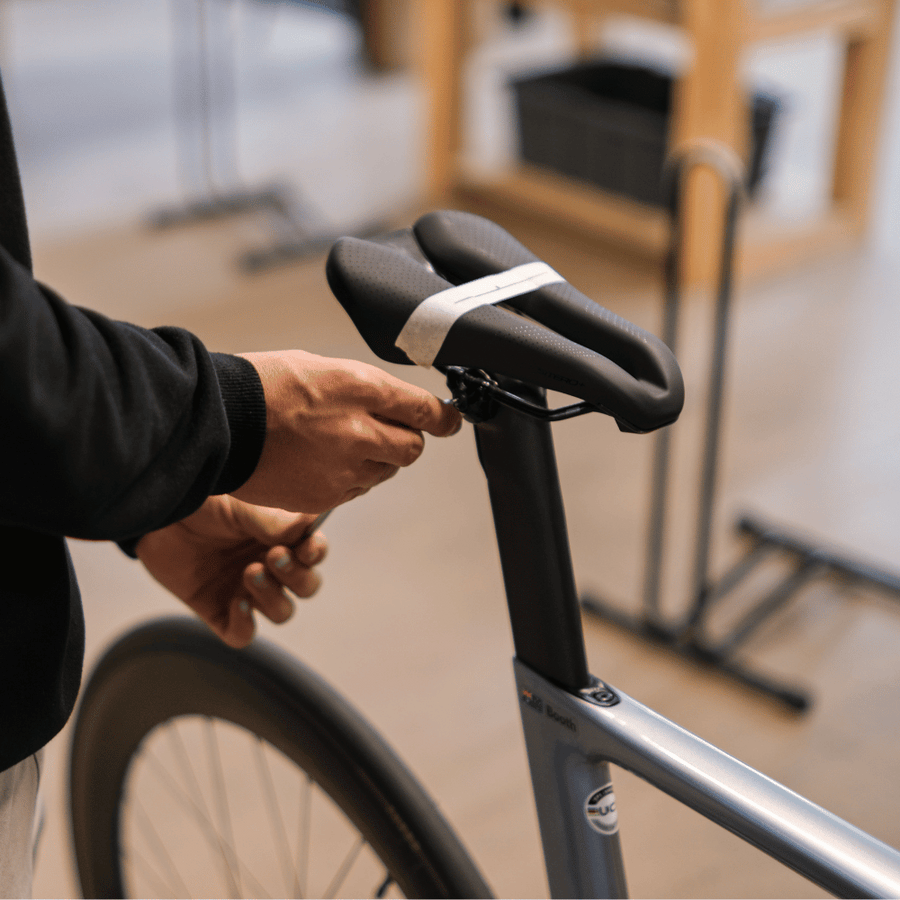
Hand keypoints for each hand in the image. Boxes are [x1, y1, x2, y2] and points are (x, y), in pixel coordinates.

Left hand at [135, 495, 327, 647]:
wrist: (157, 517)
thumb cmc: (202, 502)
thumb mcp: (239, 505)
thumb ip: (273, 521)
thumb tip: (306, 530)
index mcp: (280, 537)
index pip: (314, 552)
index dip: (316, 553)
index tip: (305, 547)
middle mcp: (269, 566)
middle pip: (306, 586)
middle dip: (295, 575)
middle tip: (272, 556)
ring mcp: (246, 590)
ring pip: (281, 611)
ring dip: (272, 597)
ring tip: (248, 573)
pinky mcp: (218, 611)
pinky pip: (242, 634)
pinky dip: (245, 625)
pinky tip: (236, 603)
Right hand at [232, 350, 461, 511]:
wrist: (219, 423)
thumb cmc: (264, 386)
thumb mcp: (323, 367)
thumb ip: (367, 389)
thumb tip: (397, 404)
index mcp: (359, 388)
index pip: (424, 409)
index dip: (443, 417)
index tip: (449, 420)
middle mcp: (358, 431)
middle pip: (413, 448)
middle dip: (406, 438)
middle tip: (384, 429)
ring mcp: (343, 469)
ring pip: (386, 471)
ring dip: (376, 459)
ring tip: (336, 441)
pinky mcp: (326, 496)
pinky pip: (356, 489)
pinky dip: (350, 478)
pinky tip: (320, 460)